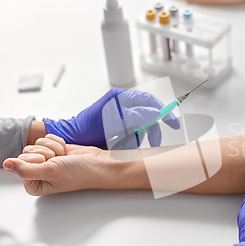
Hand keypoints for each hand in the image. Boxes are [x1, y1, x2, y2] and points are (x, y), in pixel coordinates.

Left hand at [3, 134, 129, 195]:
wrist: (97, 164)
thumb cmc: (77, 173)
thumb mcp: (49, 172)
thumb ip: (25, 169)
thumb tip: (5, 164)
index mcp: (32, 183)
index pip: (20, 161)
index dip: (37, 159)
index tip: (51, 164)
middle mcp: (36, 172)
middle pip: (27, 150)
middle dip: (46, 152)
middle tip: (59, 161)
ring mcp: (44, 160)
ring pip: (37, 143)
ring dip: (53, 147)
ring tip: (64, 158)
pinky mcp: (52, 150)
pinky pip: (46, 138)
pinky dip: (58, 142)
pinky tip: (66, 152)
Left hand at [43, 88, 179, 147]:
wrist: (71, 140)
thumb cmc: (86, 126)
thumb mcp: (113, 120)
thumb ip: (136, 116)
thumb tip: (154, 113)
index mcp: (121, 98)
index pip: (149, 101)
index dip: (163, 111)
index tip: (172, 123)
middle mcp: (123, 107)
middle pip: (148, 117)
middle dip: (150, 130)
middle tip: (153, 142)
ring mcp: (122, 119)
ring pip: (141, 130)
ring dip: (136, 139)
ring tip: (124, 145)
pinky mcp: (119, 131)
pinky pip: (132, 137)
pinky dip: (129, 144)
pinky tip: (120, 147)